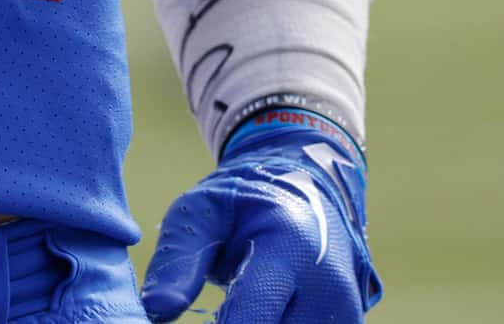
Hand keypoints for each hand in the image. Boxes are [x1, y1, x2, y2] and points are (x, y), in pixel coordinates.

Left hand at [141, 121, 381, 321]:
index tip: (176, 320)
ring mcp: (347, 312)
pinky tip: (255, 314)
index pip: (252, 314)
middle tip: (211, 311)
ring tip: (234, 309)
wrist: (310, 192)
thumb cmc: (247, 202)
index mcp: (290, 248)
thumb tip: (156, 309)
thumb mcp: (203, 210)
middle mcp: (329, 287)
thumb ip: (179, 258)